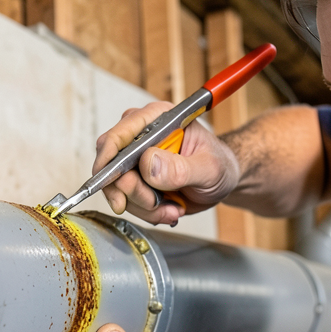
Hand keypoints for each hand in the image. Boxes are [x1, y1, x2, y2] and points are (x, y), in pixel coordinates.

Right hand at [93, 102, 240, 224]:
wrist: (221, 181)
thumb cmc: (219, 165)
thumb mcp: (208, 168)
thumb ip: (180, 168)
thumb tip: (148, 164)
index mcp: (159, 119)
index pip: (119, 134)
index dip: (108, 158)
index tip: (111, 181)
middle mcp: (142, 136)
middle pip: (112, 165)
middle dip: (132, 191)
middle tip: (156, 202)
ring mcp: (136, 159)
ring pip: (117, 188)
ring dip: (143, 205)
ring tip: (171, 207)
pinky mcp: (136, 179)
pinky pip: (127, 201)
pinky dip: (147, 211)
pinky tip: (168, 208)